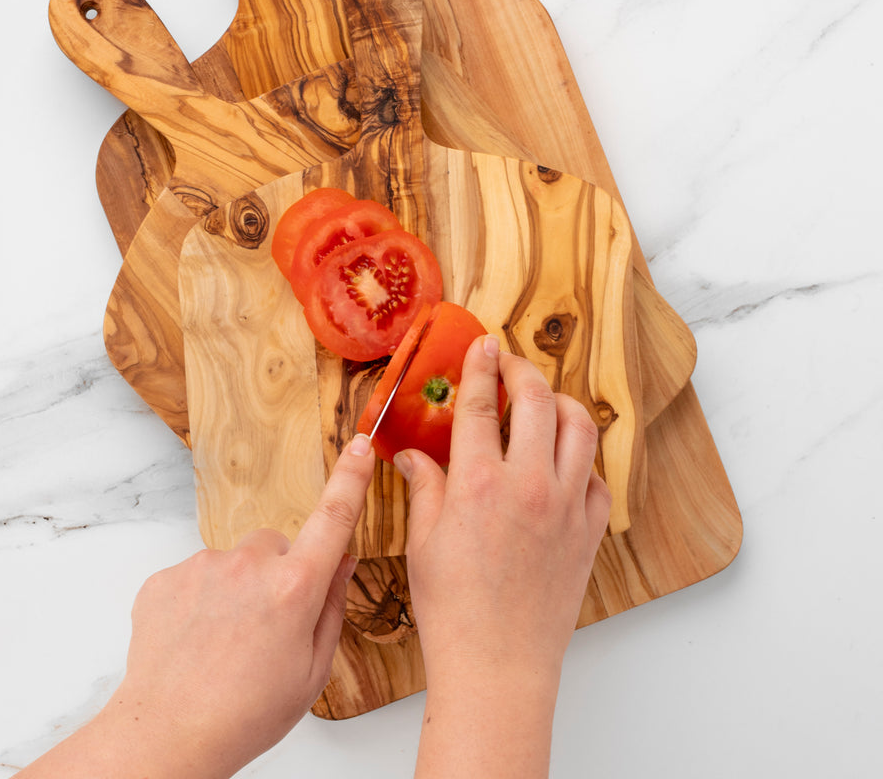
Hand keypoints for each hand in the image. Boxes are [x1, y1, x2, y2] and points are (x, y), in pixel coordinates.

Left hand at [17, 433, 375, 778]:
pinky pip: (197, 576)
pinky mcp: (167, 576)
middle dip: (278, 573)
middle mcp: (250, 565)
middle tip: (266, 627)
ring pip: (235, 562)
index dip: (350, 479)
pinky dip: (201, 600)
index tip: (360, 445)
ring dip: (237, 588)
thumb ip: (331, 605)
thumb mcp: (312, 670)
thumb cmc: (246, 713)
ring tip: (225, 642)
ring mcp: (204, 566)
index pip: (333, 519)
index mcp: (294, 588)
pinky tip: (197, 641)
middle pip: (276, 546)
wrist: (168, 734)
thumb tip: (341, 559)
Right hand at [394, 335, 610, 776]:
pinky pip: (596, 477)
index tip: (484, 343)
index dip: (482, 365)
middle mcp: (528, 485)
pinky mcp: (588, 532)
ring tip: (543, 402)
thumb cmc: (453, 609)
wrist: (497, 664)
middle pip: (538, 401)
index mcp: (478, 483)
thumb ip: (423, 486)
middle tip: (510, 364)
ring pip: (580, 428)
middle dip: (523, 370)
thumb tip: (411, 456)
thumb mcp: (423, 541)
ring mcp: (566, 507)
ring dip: (562, 403)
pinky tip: (563, 461)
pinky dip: (582, 458)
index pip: (483, 403)